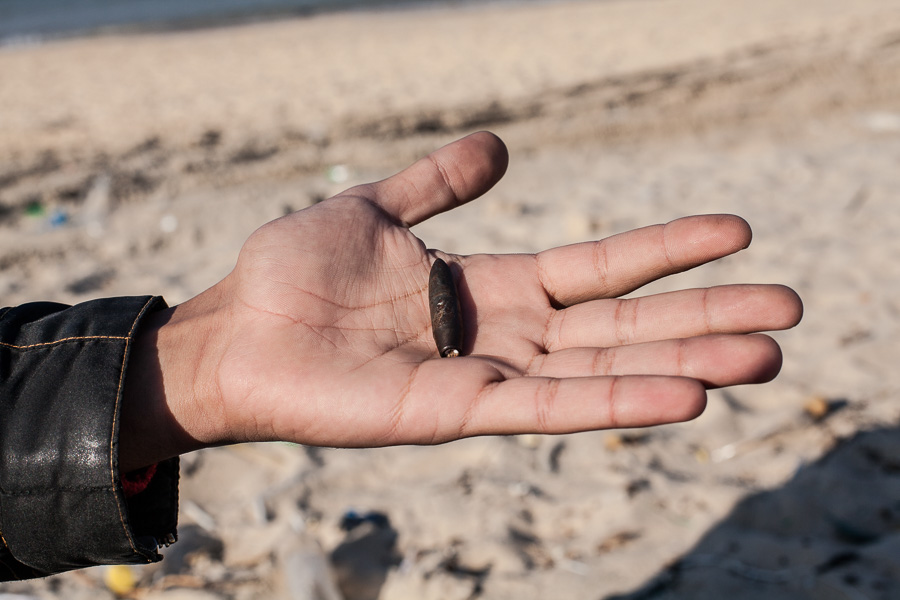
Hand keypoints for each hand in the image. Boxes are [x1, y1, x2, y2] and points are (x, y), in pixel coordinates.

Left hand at [120, 132, 801, 470]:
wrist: (233, 329)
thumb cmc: (293, 273)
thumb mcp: (375, 209)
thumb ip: (438, 183)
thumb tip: (501, 147)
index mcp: (489, 287)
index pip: (599, 269)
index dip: (665, 250)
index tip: (736, 233)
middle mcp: (501, 335)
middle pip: (621, 325)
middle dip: (702, 316)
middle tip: (788, 310)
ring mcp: (484, 376)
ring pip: (601, 372)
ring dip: (683, 363)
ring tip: (763, 355)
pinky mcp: (456, 413)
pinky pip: (548, 408)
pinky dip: (615, 404)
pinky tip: (684, 394)